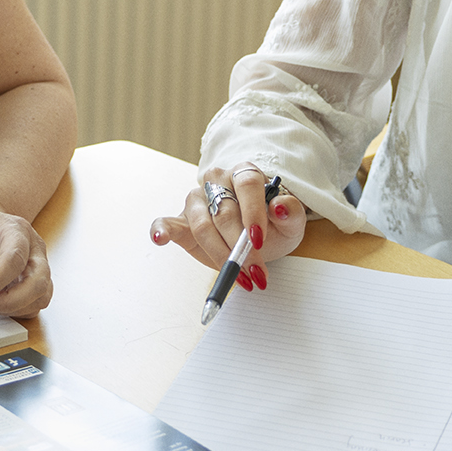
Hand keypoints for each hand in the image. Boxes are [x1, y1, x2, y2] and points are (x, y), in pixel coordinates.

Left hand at [0, 197, 51, 315]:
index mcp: (15, 229)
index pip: (14, 259)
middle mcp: (34, 247)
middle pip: (37, 281)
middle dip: (10, 301)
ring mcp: (38, 265)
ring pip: (40, 296)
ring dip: (13, 308)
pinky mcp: (35, 280)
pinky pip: (35, 303)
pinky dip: (17, 310)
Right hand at [149, 163, 306, 289]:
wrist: (257, 236)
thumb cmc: (272, 225)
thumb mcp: (291, 222)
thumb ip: (291, 213)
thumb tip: (280, 206)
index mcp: (245, 174)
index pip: (247, 184)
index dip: (253, 212)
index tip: (258, 239)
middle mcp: (217, 182)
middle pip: (225, 212)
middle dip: (239, 246)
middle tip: (254, 272)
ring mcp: (197, 200)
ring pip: (202, 225)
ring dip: (219, 254)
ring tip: (236, 276)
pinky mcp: (182, 220)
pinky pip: (167, 222)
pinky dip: (162, 230)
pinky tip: (160, 239)